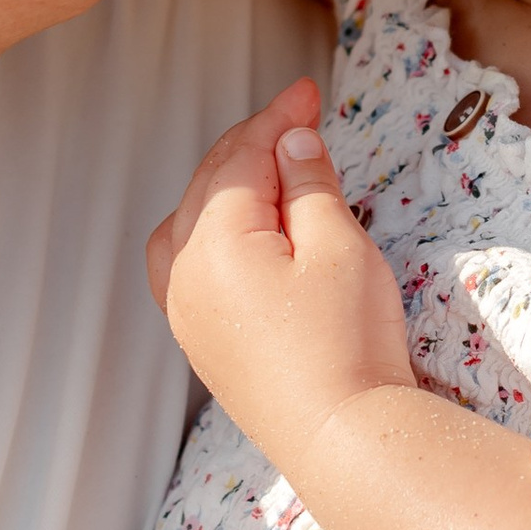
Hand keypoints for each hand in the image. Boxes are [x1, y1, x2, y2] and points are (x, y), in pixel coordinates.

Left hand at [146, 79, 418, 469]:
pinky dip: (213, 230)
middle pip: (211, 184)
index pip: (243, 157)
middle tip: (301, 120)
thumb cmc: (345, 343)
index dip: (278, 118)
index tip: (308, 92)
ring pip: (191, 222)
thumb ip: (310, 185)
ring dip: (229, 186)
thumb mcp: (339, 246)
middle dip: (256, 145)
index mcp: (212, 241)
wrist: (341, 437)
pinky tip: (242, 231)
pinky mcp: (202, 340)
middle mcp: (184, 273)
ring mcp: (185, 311)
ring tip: (274, 170)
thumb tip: (290, 144)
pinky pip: (189, 264)